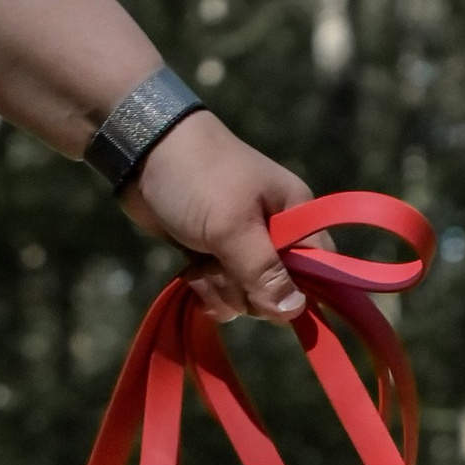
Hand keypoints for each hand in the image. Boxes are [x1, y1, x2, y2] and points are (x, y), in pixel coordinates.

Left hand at [124, 115, 312, 321]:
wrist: (142, 152)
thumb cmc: (197, 177)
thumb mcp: (233, 225)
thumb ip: (264, 272)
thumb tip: (296, 312)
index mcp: (295, 216)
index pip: (321, 269)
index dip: (303, 290)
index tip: (269, 290)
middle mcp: (276, 236)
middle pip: (279, 294)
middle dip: (247, 289)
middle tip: (223, 260)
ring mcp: (244, 250)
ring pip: (247, 300)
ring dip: (220, 288)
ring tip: (201, 258)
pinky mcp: (216, 259)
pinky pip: (222, 297)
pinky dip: (205, 289)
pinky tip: (190, 268)